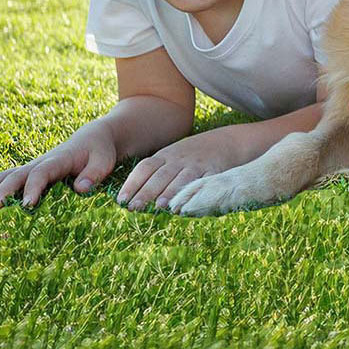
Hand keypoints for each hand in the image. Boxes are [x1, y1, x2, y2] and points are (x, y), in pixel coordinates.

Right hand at [0, 127, 116, 209]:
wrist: (93, 137)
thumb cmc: (100, 152)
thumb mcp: (104, 161)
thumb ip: (94, 174)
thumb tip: (80, 189)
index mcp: (58, 160)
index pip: (41, 174)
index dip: (32, 188)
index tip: (26, 206)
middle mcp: (39, 162)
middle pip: (15, 176)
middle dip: (0, 192)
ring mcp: (30, 166)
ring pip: (3, 176)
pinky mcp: (26, 171)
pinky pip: (1, 177)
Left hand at [116, 130, 241, 211]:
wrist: (227, 141)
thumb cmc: (193, 154)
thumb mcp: (172, 155)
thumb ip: (156, 171)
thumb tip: (131, 193)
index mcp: (165, 155)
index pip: (145, 168)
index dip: (132, 184)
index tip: (121, 200)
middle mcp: (179, 159)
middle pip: (160, 176)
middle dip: (146, 192)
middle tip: (134, 207)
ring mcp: (197, 165)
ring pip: (180, 180)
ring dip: (168, 193)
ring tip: (158, 206)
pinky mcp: (214, 171)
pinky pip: (202, 183)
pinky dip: (194, 194)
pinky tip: (186, 205)